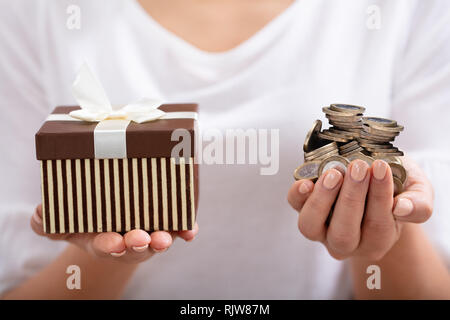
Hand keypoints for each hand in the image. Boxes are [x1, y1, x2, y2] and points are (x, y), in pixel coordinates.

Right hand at [30, 204, 198, 263]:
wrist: (113, 224)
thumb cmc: (89, 224)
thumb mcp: (66, 223)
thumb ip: (47, 222)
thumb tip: (39, 213)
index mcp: (104, 240)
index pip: (106, 245)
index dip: (110, 245)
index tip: (114, 242)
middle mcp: (129, 240)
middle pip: (136, 246)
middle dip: (138, 244)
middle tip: (139, 238)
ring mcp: (149, 233)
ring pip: (158, 240)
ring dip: (162, 240)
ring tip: (165, 237)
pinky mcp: (166, 224)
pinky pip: (178, 229)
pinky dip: (185, 230)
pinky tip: (190, 230)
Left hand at [287, 157, 432, 260]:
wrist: (373, 175)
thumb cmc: (397, 187)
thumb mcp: (417, 192)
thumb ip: (418, 204)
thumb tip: (401, 209)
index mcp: (376, 241)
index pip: (377, 227)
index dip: (379, 197)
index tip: (380, 167)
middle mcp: (346, 241)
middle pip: (343, 233)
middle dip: (351, 199)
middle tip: (359, 167)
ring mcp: (320, 227)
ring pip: (311, 226)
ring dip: (322, 199)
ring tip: (335, 173)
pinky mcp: (303, 207)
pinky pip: (295, 206)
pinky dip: (298, 195)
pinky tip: (307, 181)